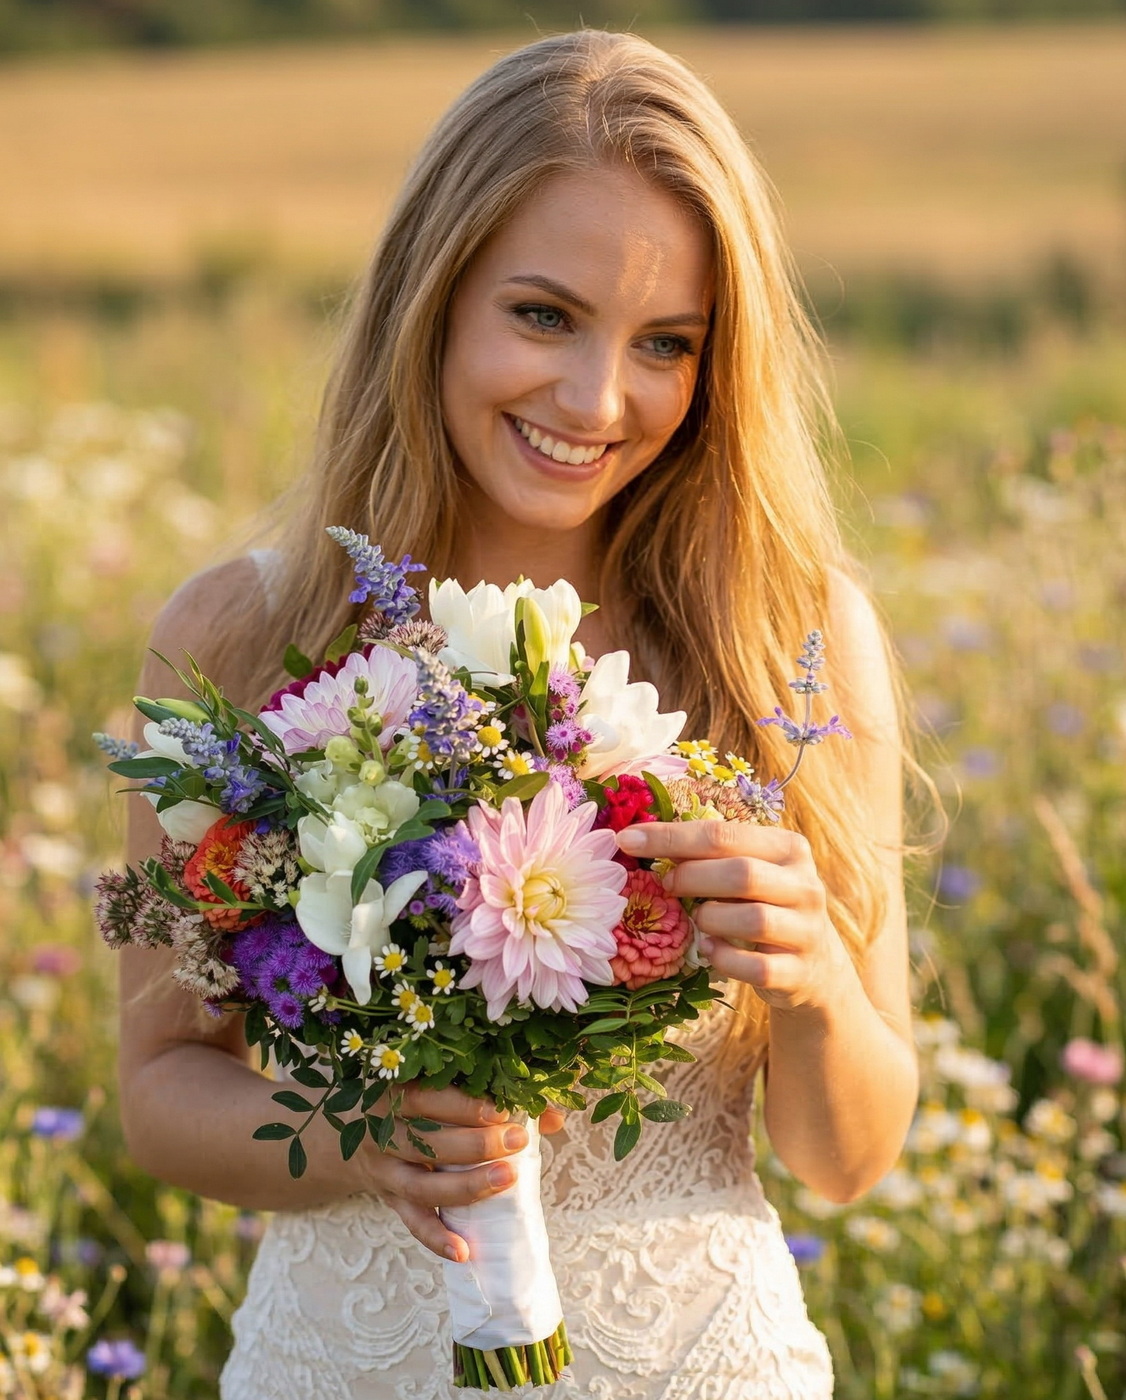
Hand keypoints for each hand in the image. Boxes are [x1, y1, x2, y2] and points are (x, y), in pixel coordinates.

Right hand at [359, 1083, 564, 1261]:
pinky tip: (464, 1251)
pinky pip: (412, 1223)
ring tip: (507, 1180)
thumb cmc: (415, 1107)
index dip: (464, 1105)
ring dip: (465, 1187)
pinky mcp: (389, 1201)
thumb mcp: (439, 1091)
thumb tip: (553, 1114)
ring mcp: (384, 1170)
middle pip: (427, 1141)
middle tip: (517, 1142)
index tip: (502, 1110)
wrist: (353, 1135)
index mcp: (396, 1094)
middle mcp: (383, 1132)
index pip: (427, 1098)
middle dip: (475, 1144)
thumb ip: (493, 1097)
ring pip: (421, 1185)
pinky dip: (436, 1238)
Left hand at [616, 820, 853, 1012]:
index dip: (671, 837)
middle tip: (665, 885)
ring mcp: (806, 931)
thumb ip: (709, 855)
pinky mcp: (799, 972)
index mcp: (788, 848)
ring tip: (697, 921)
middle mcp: (805, 885)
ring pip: (752, 919)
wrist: (814, 966)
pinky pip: (756, 967)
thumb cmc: (763, 905)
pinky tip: (709, 950)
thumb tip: (641, 838)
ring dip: (710, 919)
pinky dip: (724, 959)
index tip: (626, 839)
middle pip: (742, 874)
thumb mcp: (748, 872)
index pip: (724, 834)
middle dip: (692, 878)